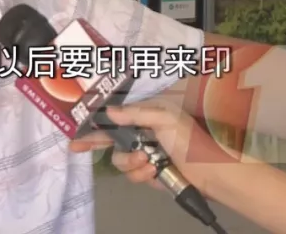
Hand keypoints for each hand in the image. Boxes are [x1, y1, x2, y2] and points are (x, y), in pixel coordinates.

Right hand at [68, 100, 228, 192]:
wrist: (208, 173)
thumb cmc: (188, 140)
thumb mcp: (164, 118)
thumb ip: (135, 114)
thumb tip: (110, 111)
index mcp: (145, 116)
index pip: (115, 116)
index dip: (95, 121)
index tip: (77, 125)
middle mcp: (140, 134)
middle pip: (109, 139)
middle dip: (95, 143)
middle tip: (77, 147)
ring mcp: (142, 154)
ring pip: (119, 160)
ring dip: (131, 162)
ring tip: (148, 162)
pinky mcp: (146, 173)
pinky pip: (131, 175)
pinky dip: (141, 174)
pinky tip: (154, 172)